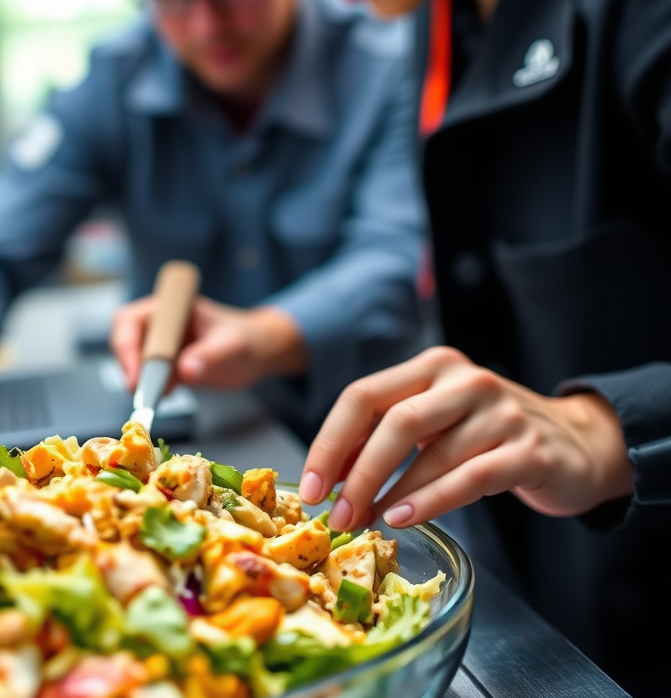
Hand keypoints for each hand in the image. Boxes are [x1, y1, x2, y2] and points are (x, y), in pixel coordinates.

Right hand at [110, 295, 305, 390]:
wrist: (258, 353)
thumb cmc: (247, 340)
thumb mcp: (232, 346)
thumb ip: (210, 355)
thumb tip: (185, 370)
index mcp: (171, 306)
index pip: (132, 319)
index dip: (127, 346)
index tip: (135, 375)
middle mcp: (161, 323)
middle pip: (125, 340)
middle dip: (128, 365)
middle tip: (137, 392)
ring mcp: (162, 344)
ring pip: (133, 361)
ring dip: (138, 381)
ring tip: (153, 399)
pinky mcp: (166, 365)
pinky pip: (147, 378)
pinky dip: (150, 390)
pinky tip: (169, 395)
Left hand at [299, 347, 634, 530]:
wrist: (575, 444)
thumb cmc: (487, 434)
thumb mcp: (435, 421)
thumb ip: (386, 436)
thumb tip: (330, 475)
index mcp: (431, 366)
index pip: (363, 395)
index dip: (330, 440)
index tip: (311, 484)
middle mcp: (464, 379)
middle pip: (393, 420)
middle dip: (356, 470)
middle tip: (334, 512)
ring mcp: (501, 412)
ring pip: (430, 452)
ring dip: (389, 493)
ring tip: (363, 520)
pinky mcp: (530, 450)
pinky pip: (469, 478)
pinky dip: (430, 501)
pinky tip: (403, 518)